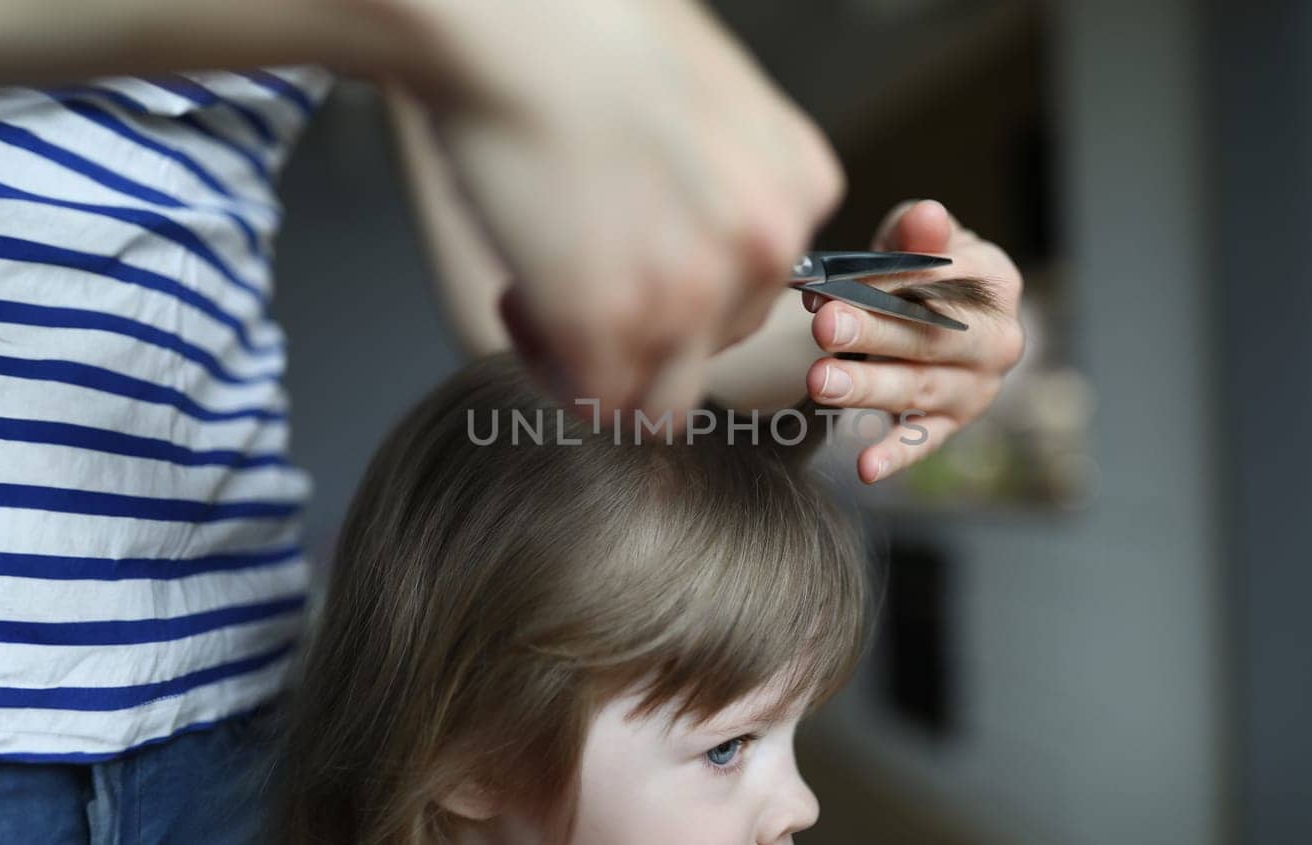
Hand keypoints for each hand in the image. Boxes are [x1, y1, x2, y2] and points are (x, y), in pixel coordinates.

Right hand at [391, 0, 842, 421]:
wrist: (511, 17)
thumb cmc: (585, 29)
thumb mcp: (706, 91)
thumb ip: (723, 171)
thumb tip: (687, 222)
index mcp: (800, 187)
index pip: (757, 286)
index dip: (683, 273)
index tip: (622, 231)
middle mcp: (768, 248)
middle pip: (713, 341)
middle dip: (643, 317)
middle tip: (570, 252)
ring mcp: (693, 295)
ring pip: (662, 398)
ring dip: (602, 361)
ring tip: (542, 286)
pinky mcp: (610, 325)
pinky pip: (594, 401)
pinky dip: (550, 365)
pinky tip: (515, 289)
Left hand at [803, 200, 1024, 482]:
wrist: (934, 313)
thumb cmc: (920, 272)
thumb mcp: (917, 243)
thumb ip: (917, 233)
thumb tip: (927, 216)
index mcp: (996, 282)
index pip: (946, 281)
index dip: (892, 281)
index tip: (843, 279)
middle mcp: (997, 341)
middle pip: (932, 338)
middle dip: (875, 333)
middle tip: (826, 327)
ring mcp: (976, 388)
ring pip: (919, 390)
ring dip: (869, 388)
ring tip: (820, 382)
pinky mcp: (952, 424)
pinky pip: (922, 442)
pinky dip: (895, 456)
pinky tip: (865, 468)